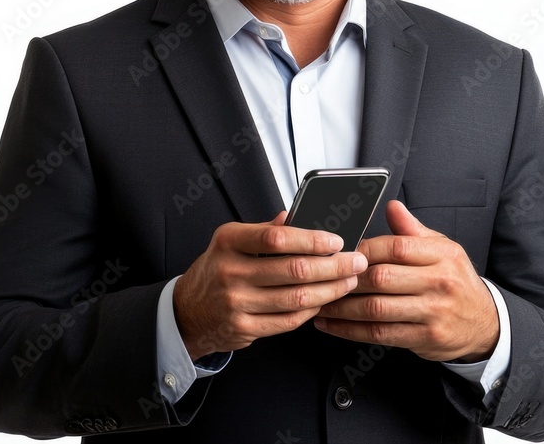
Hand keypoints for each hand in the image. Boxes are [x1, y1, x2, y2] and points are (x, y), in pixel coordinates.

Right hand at [173, 212, 367, 358]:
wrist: (188, 311)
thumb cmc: (216, 270)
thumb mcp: (231, 240)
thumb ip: (265, 229)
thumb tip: (299, 215)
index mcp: (229, 241)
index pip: (277, 237)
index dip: (312, 239)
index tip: (336, 241)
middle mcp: (230, 271)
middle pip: (293, 269)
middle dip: (333, 266)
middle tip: (355, 261)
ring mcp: (236, 302)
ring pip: (296, 298)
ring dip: (330, 289)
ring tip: (348, 281)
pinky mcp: (244, 327)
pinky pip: (288, 320)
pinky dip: (312, 309)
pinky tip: (325, 300)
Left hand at [314, 200, 499, 362]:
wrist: (484, 323)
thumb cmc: (455, 281)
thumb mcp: (443, 249)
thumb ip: (413, 230)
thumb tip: (391, 206)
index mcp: (442, 254)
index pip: (396, 246)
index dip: (364, 249)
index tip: (344, 252)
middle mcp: (439, 282)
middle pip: (382, 278)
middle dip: (348, 278)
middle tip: (323, 277)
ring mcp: (433, 312)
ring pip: (377, 308)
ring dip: (342, 306)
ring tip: (320, 301)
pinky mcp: (425, 338)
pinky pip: (380, 334)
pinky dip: (350, 330)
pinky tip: (332, 324)